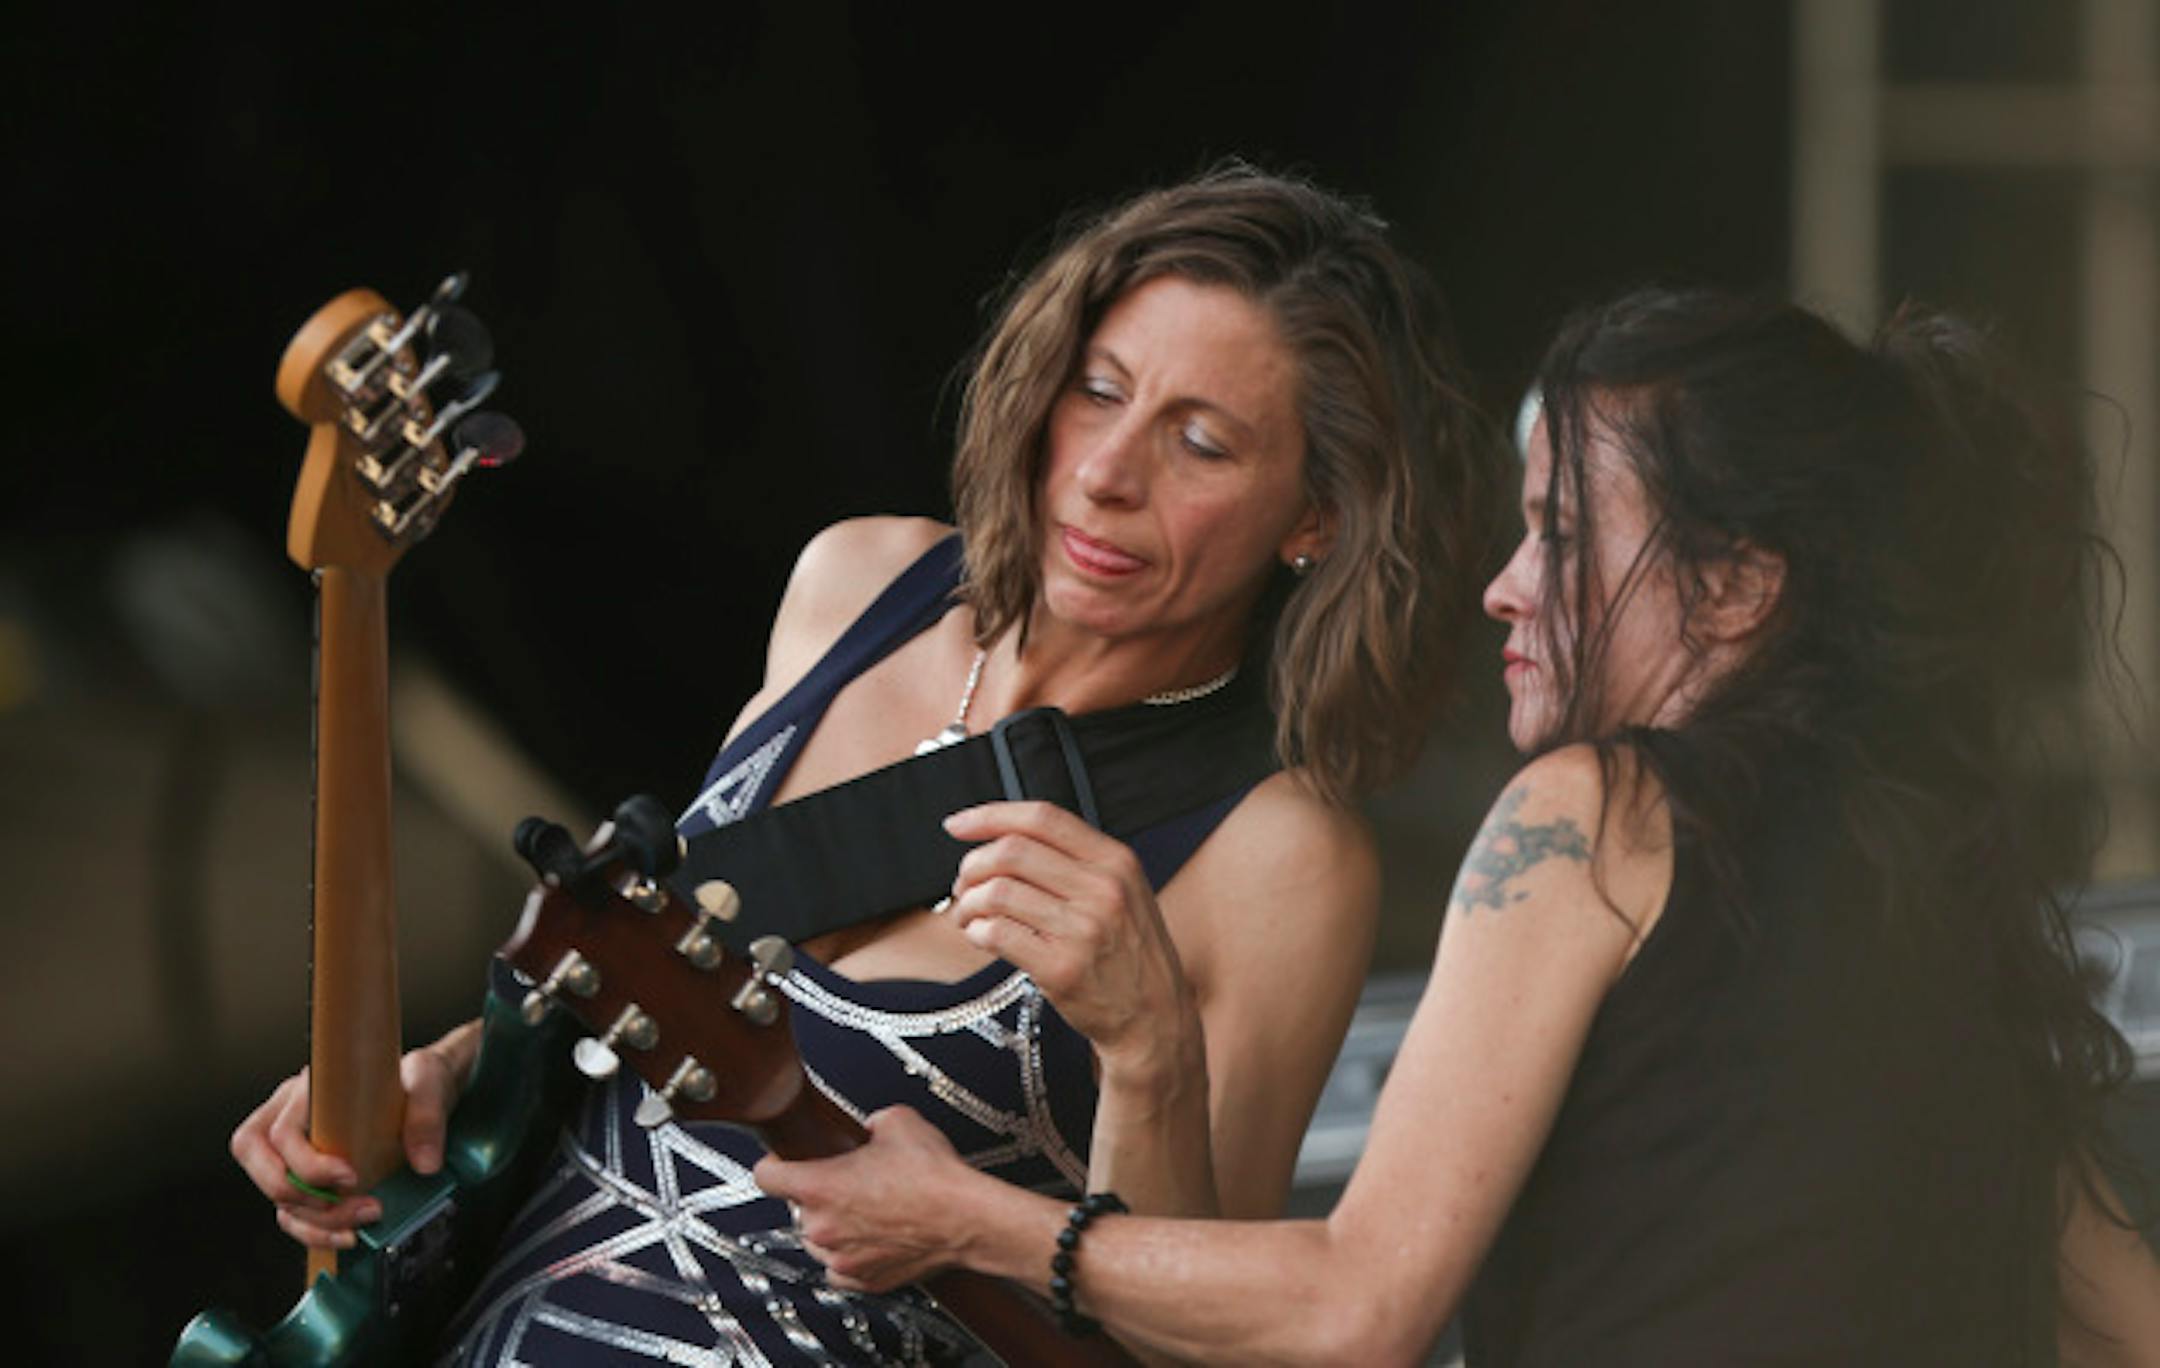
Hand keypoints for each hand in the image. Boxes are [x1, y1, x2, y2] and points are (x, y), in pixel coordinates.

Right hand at [228, 1024, 474, 1249]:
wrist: (427, 1092)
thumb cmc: (417, 1079)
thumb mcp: (429, 1081)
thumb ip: (427, 1116)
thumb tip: (425, 1163)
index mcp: (312, 1089)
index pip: (281, 1132)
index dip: (306, 1164)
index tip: (350, 1177)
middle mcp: (293, 1116)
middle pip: (262, 1164)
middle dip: (303, 1196)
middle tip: (353, 1206)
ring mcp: (296, 1149)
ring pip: (277, 1195)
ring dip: (315, 1220)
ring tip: (361, 1221)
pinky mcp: (309, 1177)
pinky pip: (294, 1212)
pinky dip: (316, 1231)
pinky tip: (348, 1234)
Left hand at [754, 1106, 984, 1291]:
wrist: (967, 1218)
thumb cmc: (935, 1176)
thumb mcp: (897, 1121)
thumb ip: (868, 1121)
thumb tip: (869, 1126)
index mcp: (820, 1186)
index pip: (764, 1175)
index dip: (774, 1163)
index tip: (783, 1161)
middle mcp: (822, 1226)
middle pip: (796, 1207)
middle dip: (818, 1194)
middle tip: (849, 1182)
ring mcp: (840, 1258)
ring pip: (816, 1239)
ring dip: (832, 1226)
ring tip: (867, 1209)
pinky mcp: (862, 1280)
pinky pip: (838, 1268)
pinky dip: (849, 1254)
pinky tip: (871, 1236)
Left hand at [941, 802, 1200, 1073]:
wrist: (1155, 1017)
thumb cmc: (1131, 954)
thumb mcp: (1125, 892)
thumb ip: (1077, 862)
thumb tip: (1003, 839)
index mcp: (1116, 861)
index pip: (1043, 818)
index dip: (991, 816)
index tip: (958, 824)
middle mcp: (1103, 889)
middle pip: (1012, 851)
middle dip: (973, 865)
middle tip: (963, 884)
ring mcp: (1083, 929)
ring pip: (998, 891)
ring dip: (968, 902)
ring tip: (968, 916)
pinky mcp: (1062, 968)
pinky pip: (997, 933)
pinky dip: (975, 931)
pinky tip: (979, 936)